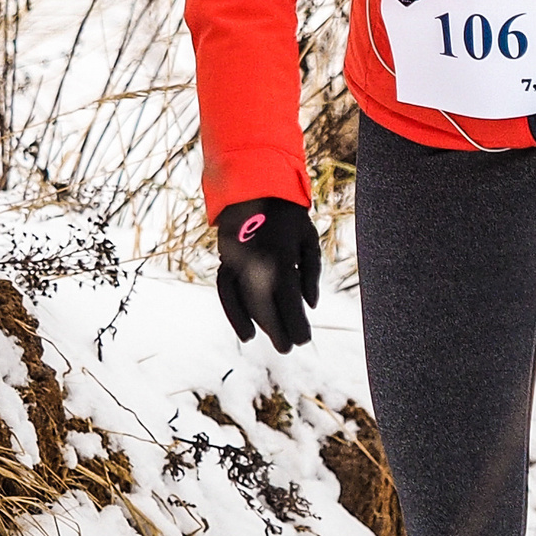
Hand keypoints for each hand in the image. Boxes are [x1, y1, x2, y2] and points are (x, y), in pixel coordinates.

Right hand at [214, 197, 320, 352]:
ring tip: (267, 341)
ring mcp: (238, 260)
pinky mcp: (225, 259)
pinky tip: (246, 332)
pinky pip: (225, 290)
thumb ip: (310, 273)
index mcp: (282, 256)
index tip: (304, 341)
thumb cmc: (290, 217)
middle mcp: (256, 261)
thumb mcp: (308, 239)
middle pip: (266, 305)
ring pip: (244, 300)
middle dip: (278, 329)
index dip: (295, 323)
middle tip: (288, 348)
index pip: (289, 299)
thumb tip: (310, 305)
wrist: (255, 187)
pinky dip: (233, 312)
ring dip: (255, 323)